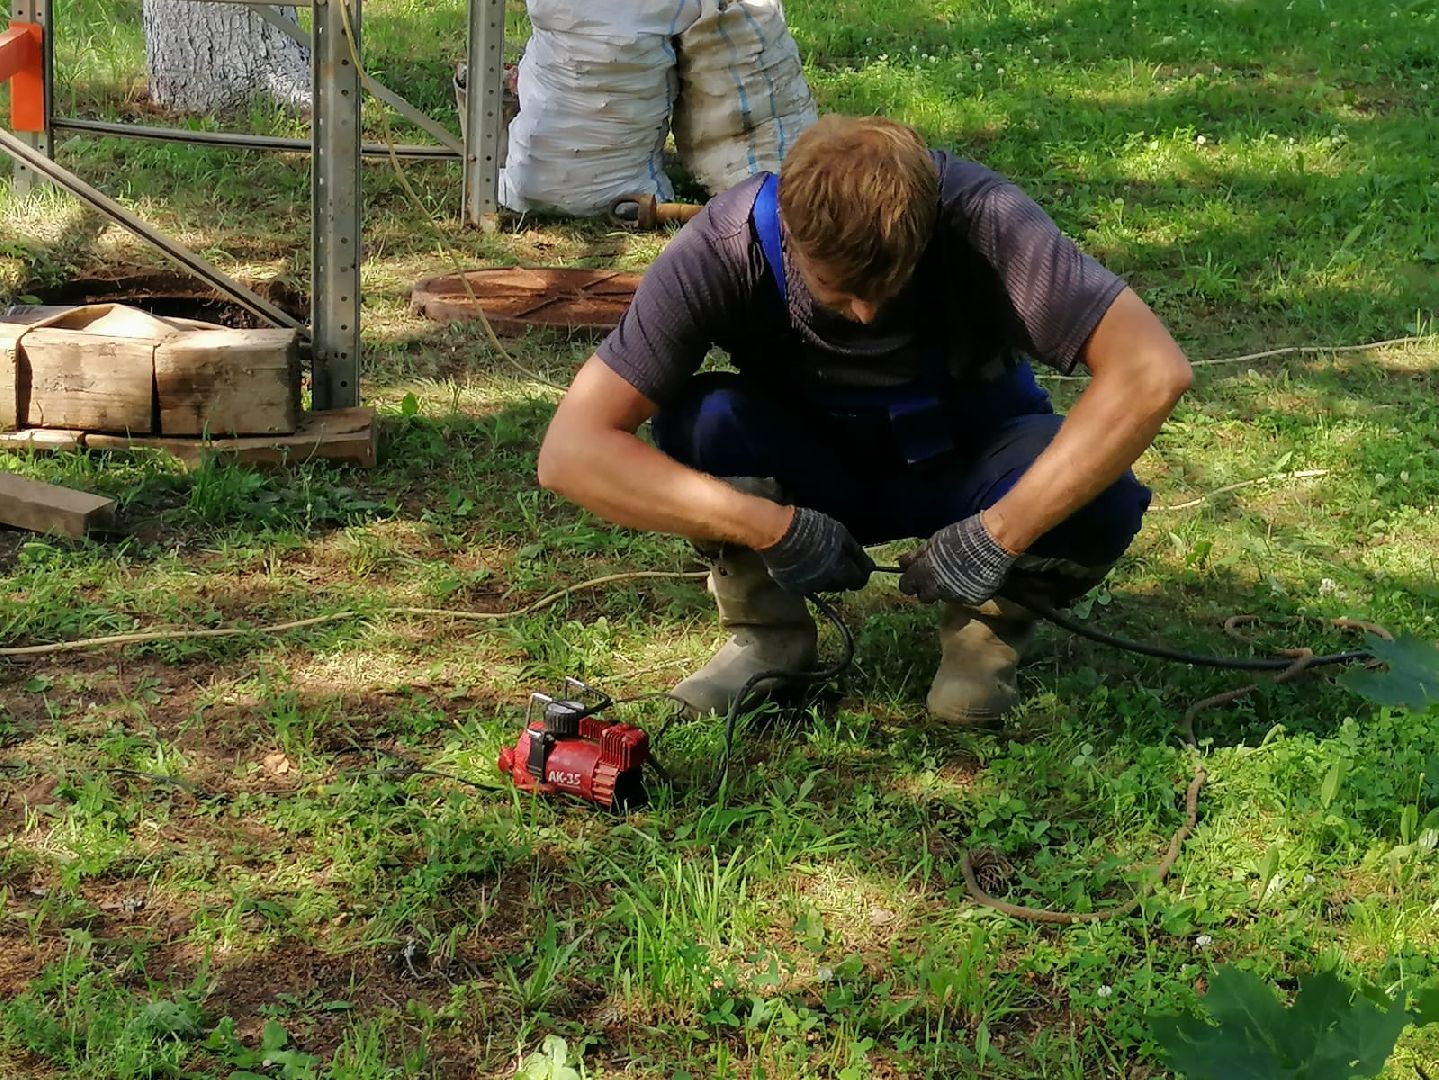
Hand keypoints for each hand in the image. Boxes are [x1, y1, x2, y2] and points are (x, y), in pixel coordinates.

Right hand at [759, 506, 874, 593]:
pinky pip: (808, 585)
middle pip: (842, 585)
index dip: (862, 572)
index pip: (859, 580)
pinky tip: (805, 563)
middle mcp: (826, 584)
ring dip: (827, 575)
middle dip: (844, 574)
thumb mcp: (840, 534)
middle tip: (837, 557)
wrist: (777, 532)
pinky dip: (810, 577)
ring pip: (825, 586)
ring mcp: (808, 587)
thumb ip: (855, 553)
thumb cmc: (811, 528)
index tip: (859, 564)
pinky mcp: (793, 587)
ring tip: (819, 558)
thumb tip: (869, 567)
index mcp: (840, 572)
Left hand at [898, 513, 1015, 604]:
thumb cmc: (960, 536)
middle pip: (925, 596)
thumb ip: (918, 556)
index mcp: (923, 574)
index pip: (905, 586)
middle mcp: (936, 590)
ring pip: (946, 596)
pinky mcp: (973, 599)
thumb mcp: (934, 541)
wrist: (992, 542)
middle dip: (929, 587)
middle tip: (939, 574)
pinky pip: (966, 596)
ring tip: (962, 571)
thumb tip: (902, 563)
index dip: (910, 581)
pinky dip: (968, 588)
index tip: (915, 576)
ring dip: (949, 587)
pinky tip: (975, 575)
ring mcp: (955, 597)